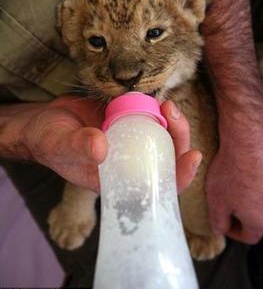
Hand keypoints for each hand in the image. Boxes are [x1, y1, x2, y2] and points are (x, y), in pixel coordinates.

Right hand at [18, 96, 199, 193]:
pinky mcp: (133, 122)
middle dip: (181, 138)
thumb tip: (101, 148)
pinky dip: (160, 111)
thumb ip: (78, 147)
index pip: (159, 188)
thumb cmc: (49, 141)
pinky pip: (154, 119)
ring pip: (167, 137)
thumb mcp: (59, 145)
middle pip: (171, 158)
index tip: (193, 156)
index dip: (181, 176)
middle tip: (173, 115)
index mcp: (121, 181)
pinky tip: (159, 100)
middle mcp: (133, 163)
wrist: (43, 121)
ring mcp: (135, 142)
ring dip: (174, 122)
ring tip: (167, 105)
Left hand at [206, 119, 262, 243]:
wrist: (249, 137)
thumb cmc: (231, 170)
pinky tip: (243, 165)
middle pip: (258, 216)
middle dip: (241, 211)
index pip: (250, 237)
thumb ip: (218, 222)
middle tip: (225, 199)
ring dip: (250, 193)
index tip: (222, 222)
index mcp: (260, 219)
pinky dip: (257, 176)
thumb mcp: (215, 202)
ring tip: (233, 179)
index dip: (233, 233)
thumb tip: (220, 229)